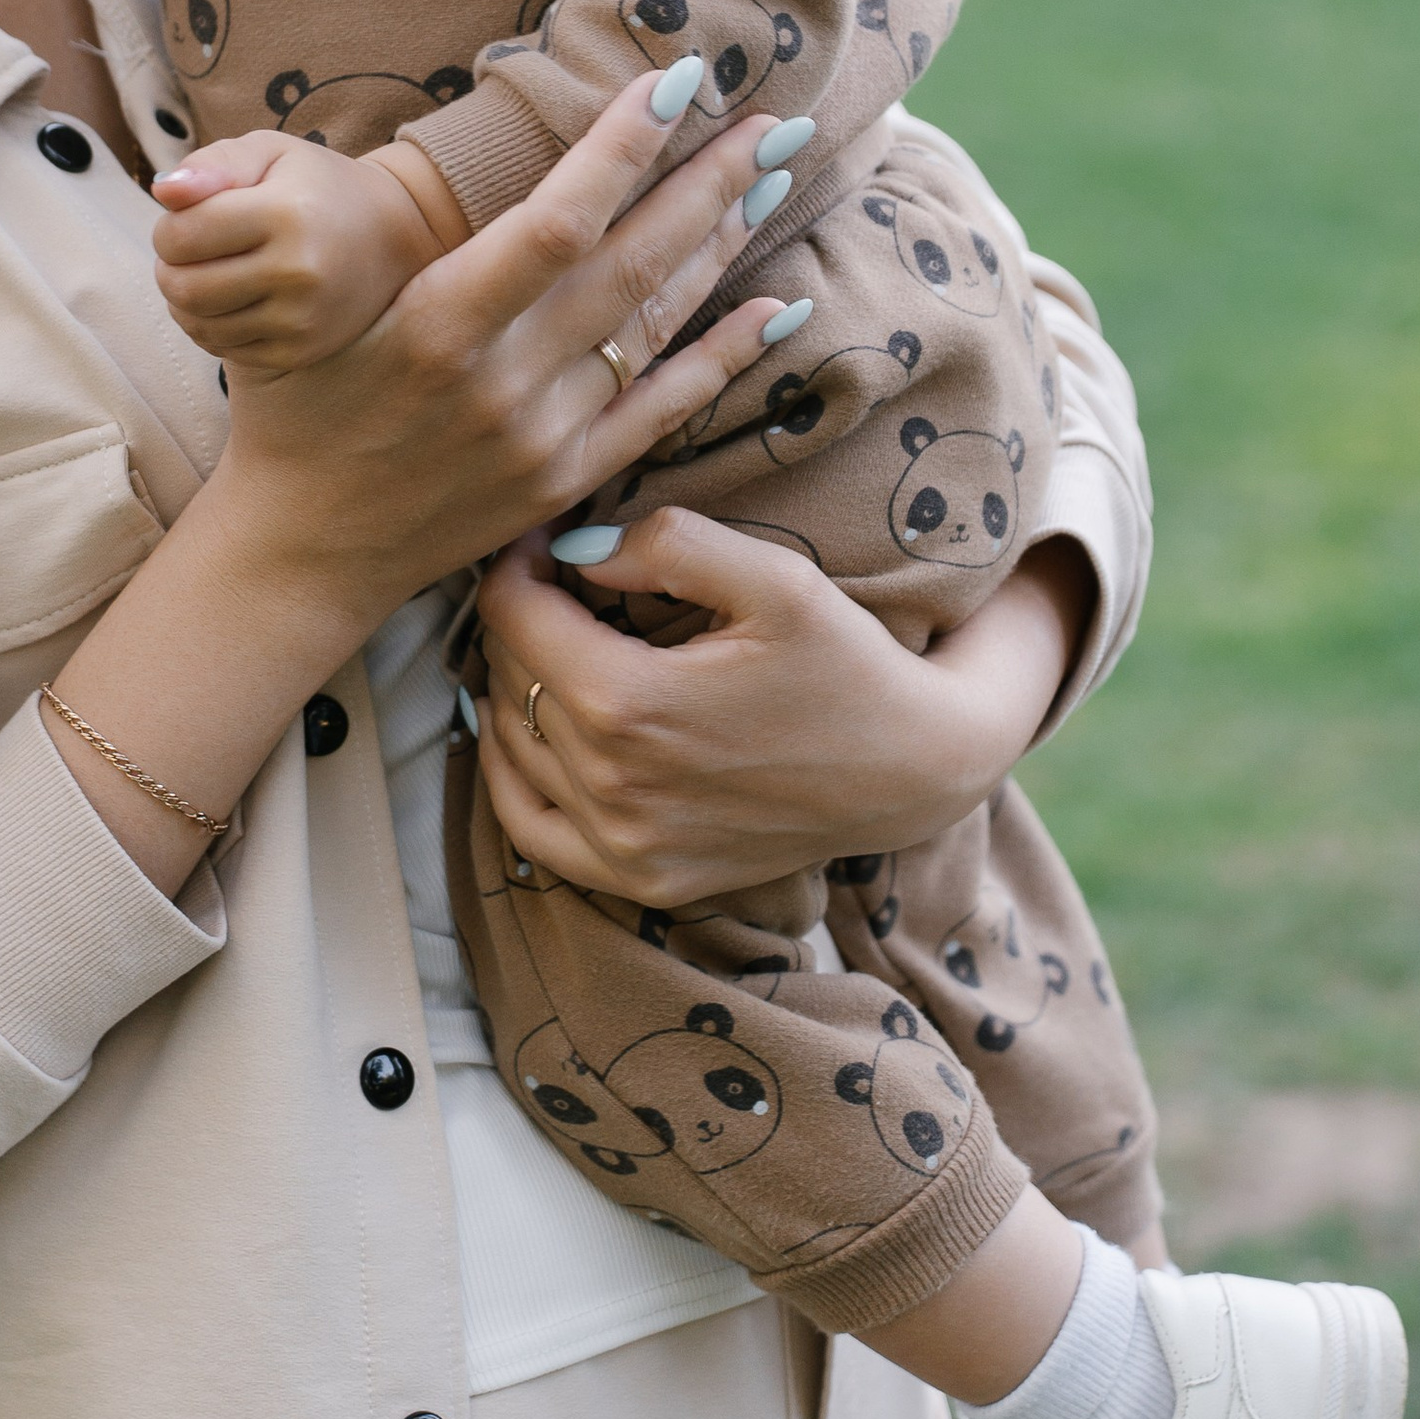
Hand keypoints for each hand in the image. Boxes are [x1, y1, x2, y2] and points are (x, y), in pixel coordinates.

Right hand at [41, 75, 803, 895]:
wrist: (304, 549)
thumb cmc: (293, 402)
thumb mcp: (299, 308)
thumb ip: (331, 231)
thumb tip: (285, 155)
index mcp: (435, 327)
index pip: (556, 222)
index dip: (622, 148)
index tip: (673, 81)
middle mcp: (502, 383)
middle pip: (631, 266)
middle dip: (707, 184)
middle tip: (769, 117)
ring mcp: (543, 438)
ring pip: (656, 327)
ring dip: (723, 247)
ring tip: (771, 176)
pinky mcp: (567, 481)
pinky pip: (665, 409)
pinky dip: (726, 356)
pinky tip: (777, 307)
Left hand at [151, 128, 446, 373]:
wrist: (390, 237)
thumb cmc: (314, 185)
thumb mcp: (270, 152)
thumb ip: (214, 163)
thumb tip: (164, 190)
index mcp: (286, 214)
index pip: (181, 236)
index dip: (168, 226)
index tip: (187, 216)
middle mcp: (298, 272)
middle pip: (184, 286)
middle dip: (169, 266)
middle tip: (188, 250)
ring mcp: (302, 320)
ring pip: (197, 323)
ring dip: (184, 299)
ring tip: (206, 272)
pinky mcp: (300, 351)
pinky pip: (223, 349)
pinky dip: (210, 326)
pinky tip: (229, 299)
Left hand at [474, 512, 1094, 909]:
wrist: (913, 772)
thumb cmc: (848, 664)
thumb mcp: (778, 578)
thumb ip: (670, 543)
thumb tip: (577, 549)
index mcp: (630, 703)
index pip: (511, 616)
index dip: (516, 563)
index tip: (546, 540)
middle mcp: (612, 785)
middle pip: (506, 677)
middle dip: (523, 618)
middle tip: (561, 585)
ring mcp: (622, 844)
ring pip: (509, 744)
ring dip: (516, 686)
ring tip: (560, 645)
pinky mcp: (639, 878)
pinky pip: (527, 828)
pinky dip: (514, 773)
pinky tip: (538, 732)